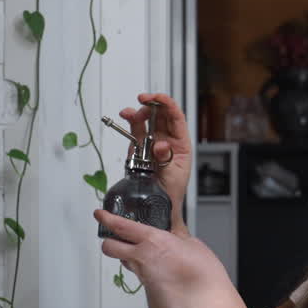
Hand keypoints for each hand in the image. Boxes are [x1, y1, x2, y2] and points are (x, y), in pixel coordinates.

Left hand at [95, 208, 237, 307]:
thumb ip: (177, 238)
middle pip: (110, 248)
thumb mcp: (193, 245)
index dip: (107, 218)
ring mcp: (144, 277)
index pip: (121, 227)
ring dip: (127, 255)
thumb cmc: (205, 277)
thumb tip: (173, 237)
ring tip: (141, 250)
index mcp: (153, 241)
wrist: (208, 306)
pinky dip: (144, 268)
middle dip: (110, 240)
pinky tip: (158, 266)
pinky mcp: (150, 290)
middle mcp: (143, 260)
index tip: (100, 214)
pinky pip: (140, 275)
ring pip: (125, 262)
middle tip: (116, 234)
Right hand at [118, 92, 191, 232]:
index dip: (167, 104)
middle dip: (152, 105)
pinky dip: (130, 122)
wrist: (156, 209)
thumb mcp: (171, 177)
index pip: (176, 118)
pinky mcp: (139, 148)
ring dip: (139, 112)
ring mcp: (152, 143)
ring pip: (147, 120)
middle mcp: (167, 141)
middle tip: (142, 101)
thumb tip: (162, 145)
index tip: (156, 98)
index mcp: (181, 145)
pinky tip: (127, 117)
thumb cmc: (170, 194)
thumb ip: (165, 160)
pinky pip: (135, 131)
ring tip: (130, 113)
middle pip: (161, 114)